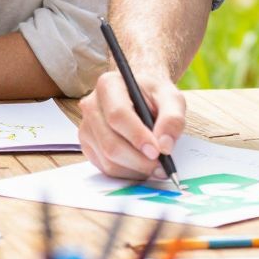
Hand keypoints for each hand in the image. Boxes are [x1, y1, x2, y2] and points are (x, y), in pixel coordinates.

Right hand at [77, 59, 186, 179]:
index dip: (137, 136)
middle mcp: (91, 106)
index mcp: (109, 85)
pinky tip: (142, 166)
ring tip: (156, 167)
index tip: (157, 151)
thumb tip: (165, 146)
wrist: (142, 97)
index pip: (118, 115)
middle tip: (161, 166)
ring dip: (135, 169)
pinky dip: (127, 172)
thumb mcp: (171, 98)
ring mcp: (87, 128)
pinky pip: (105, 168)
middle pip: (110, 142)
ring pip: (107, 159)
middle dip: (138, 160)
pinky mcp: (88, 146)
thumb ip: (172, 119)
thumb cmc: (154, 95)